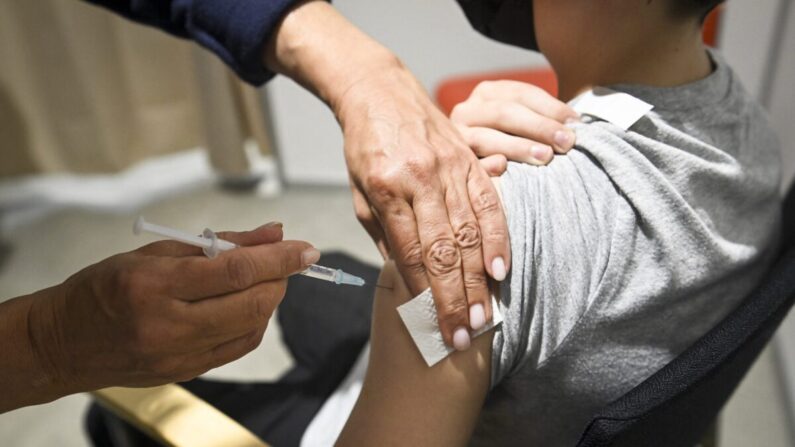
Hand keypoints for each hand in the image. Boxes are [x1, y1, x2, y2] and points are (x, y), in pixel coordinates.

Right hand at [27, 223, 317, 393]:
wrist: (64, 343)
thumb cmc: (105, 287)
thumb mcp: (155, 250)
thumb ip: (219, 242)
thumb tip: (273, 233)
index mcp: (155, 284)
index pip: (235, 270)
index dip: (279, 258)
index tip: (306, 249)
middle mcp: (168, 324)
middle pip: (251, 303)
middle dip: (280, 279)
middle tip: (285, 262)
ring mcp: (178, 355)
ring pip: (251, 327)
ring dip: (269, 300)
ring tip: (261, 280)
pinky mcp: (185, 373)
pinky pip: (238, 347)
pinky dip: (254, 322)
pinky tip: (247, 306)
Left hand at [338, 66, 508, 348]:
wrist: (381, 93)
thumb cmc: (365, 148)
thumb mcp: (361, 195)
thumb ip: (385, 238)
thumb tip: (408, 283)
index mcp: (386, 189)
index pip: (410, 253)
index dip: (425, 295)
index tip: (436, 327)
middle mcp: (421, 179)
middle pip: (443, 250)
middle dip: (455, 298)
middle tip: (464, 335)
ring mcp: (449, 168)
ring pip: (469, 232)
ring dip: (478, 279)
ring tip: (484, 315)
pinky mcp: (469, 160)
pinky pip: (490, 203)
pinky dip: (498, 238)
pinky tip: (502, 269)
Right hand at [451, 80, 579, 165]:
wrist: (462, 167)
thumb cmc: (510, 143)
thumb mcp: (522, 122)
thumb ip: (544, 119)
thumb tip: (576, 125)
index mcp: (487, 93)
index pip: (521, 94)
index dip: (550, 107)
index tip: (575, 123)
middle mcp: (467, 110)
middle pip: (504, 113)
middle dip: (538, 127)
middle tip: (566, 142)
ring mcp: (456, 137)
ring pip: (485, 138)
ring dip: (517, 147)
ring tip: (546, 157)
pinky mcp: (452, 163)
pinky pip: (468, 164)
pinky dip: (486, 166)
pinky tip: (503, 167)